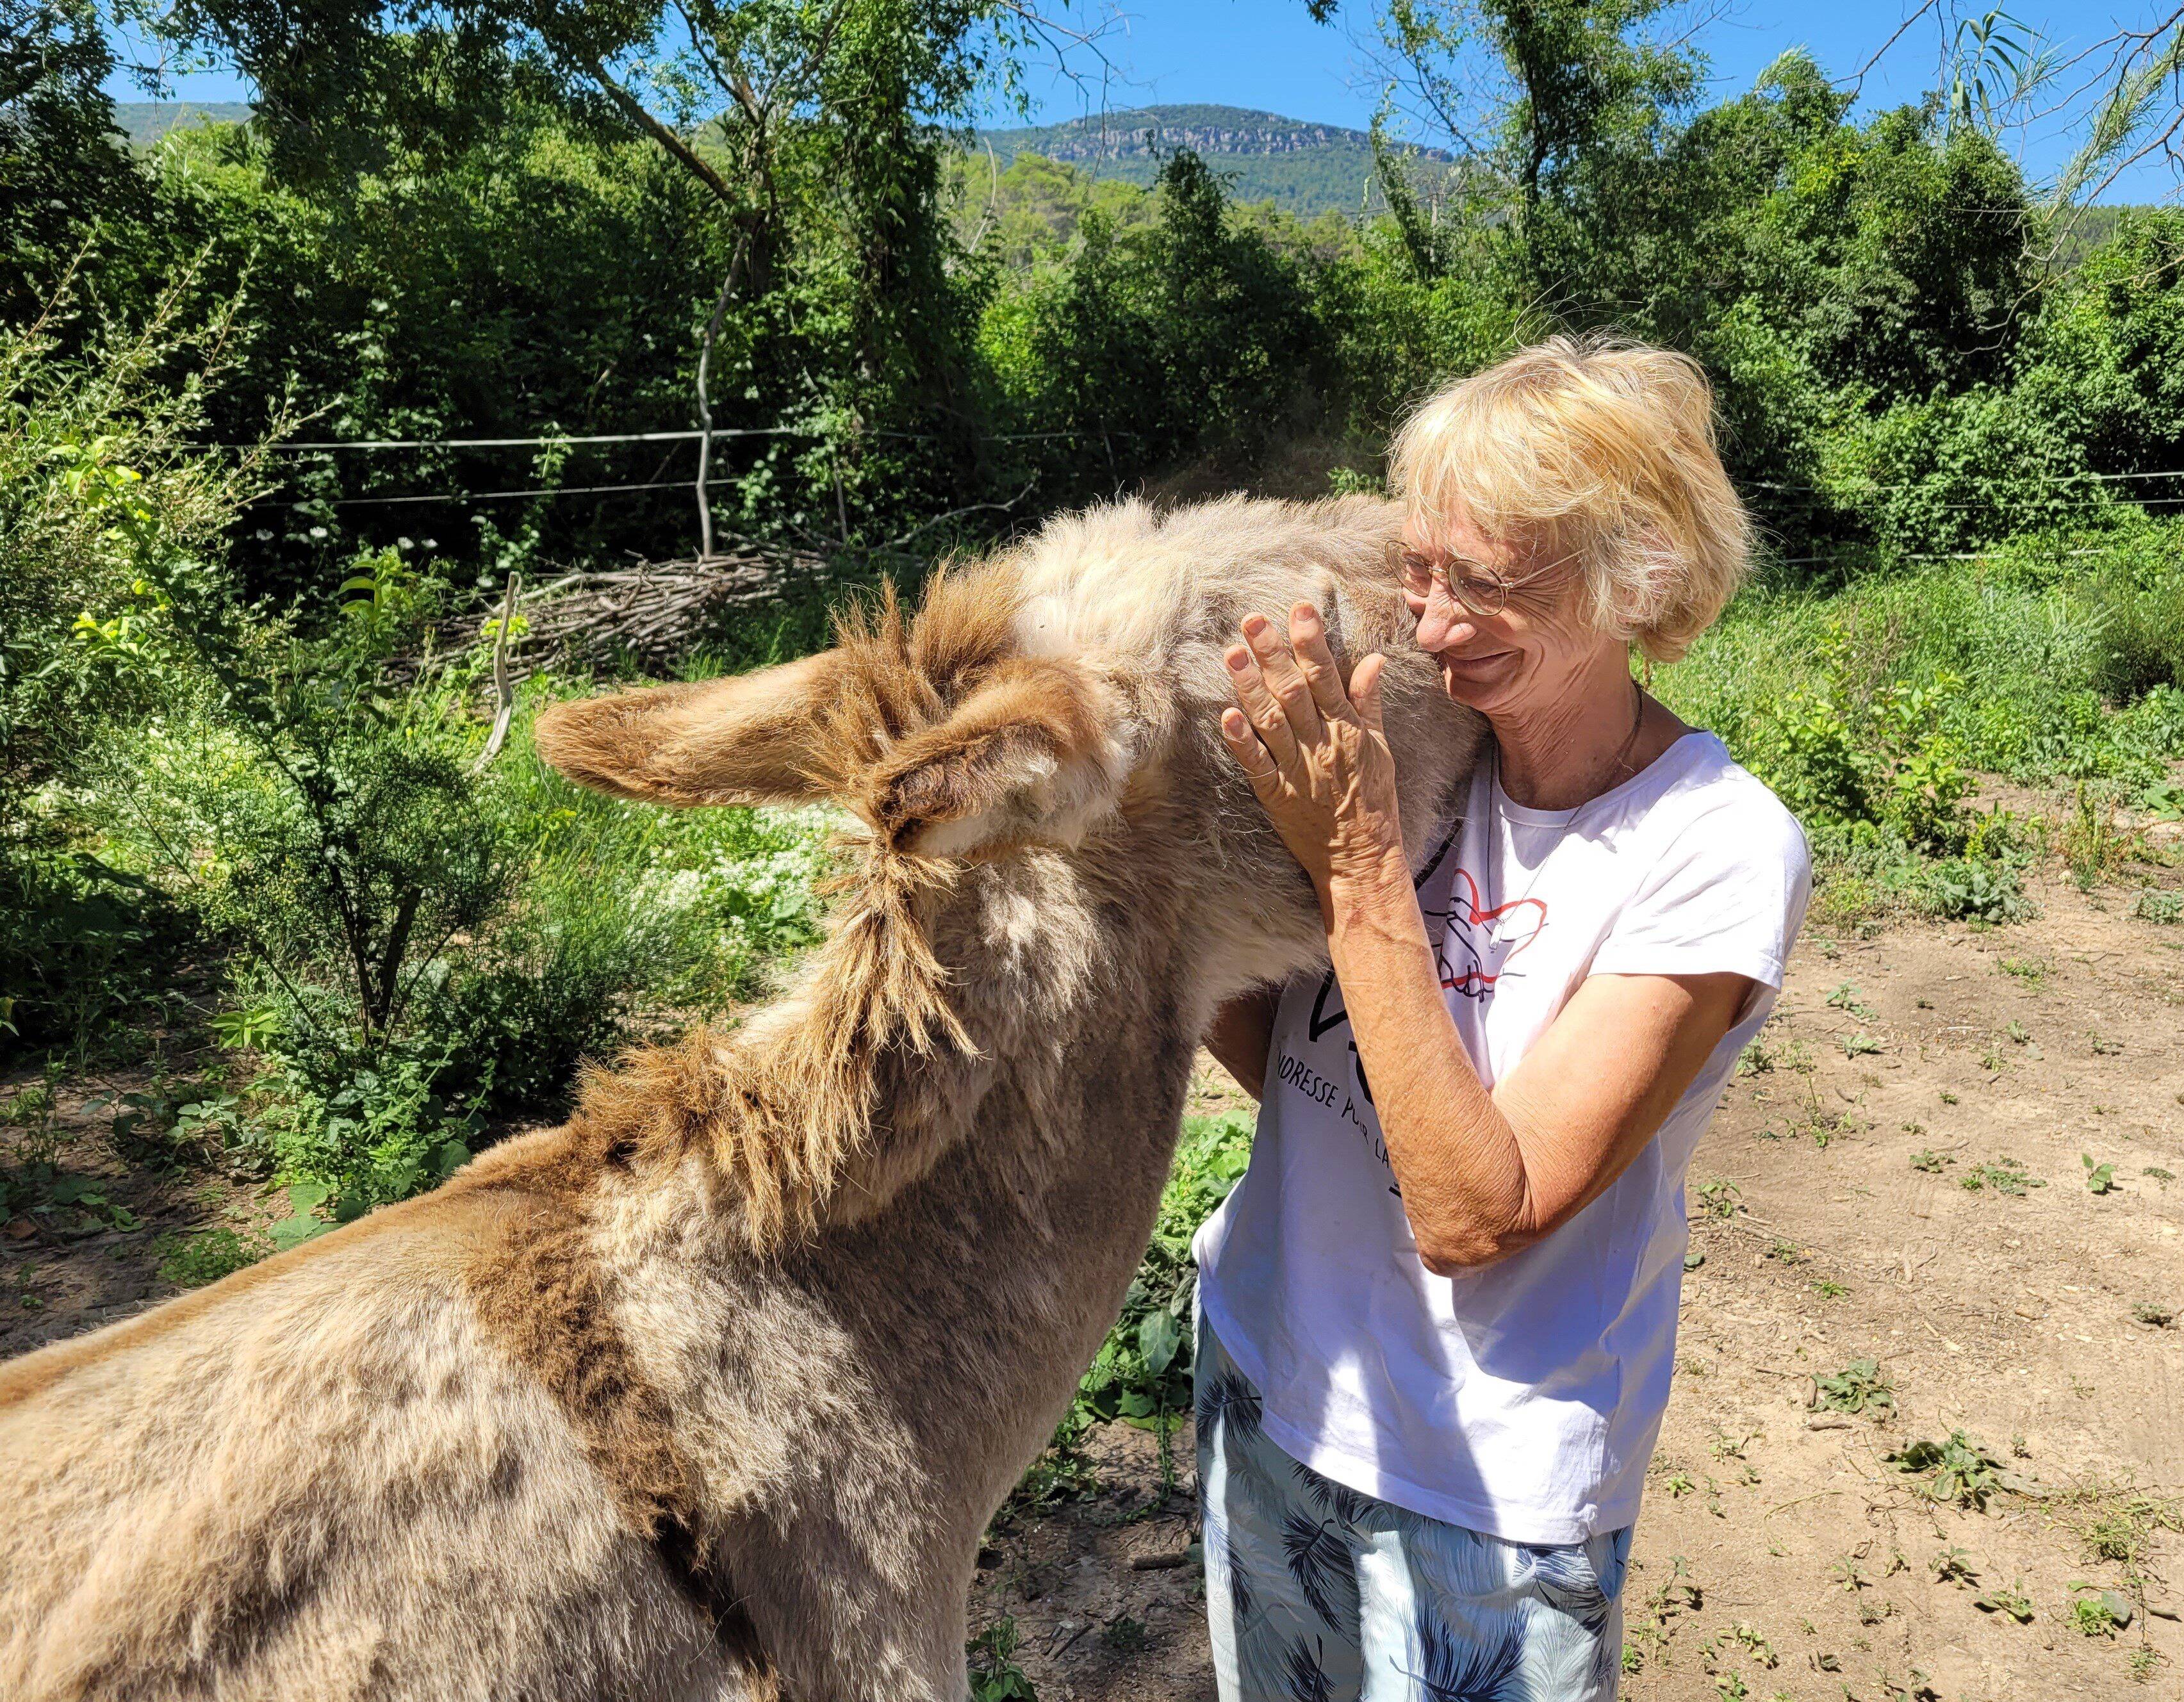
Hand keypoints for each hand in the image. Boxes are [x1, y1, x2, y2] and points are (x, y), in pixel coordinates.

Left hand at [1218, 602, 1406, 898]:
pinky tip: (1227, 716)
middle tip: (1252, 620)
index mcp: (1347, 729)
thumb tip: (1374, 660)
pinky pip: (1257, 764)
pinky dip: (1242, 741)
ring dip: (1250, 687)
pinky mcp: (1276, 794)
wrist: (1363, 857)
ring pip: (1271, 721)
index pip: (1327, 676)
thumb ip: (1370, 703)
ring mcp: (1297, 769)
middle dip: (1273, 653)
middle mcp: (1321, 744)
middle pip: (1294, 691)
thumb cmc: (1373, 801)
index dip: (1311, 640)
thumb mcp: (1381, 748)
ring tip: (1233, 654)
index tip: (1299, 609)